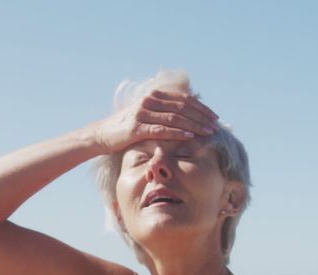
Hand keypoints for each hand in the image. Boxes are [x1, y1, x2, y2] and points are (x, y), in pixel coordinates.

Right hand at [87, 90, 220, 154]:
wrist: (102, 135)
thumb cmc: (126, 128)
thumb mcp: (145, 116)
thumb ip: (162, 113)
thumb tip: (184, 117)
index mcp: (154, 96)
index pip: (183, 99)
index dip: (201, 108)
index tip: (214, 116)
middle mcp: (149, 101)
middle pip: (182, 107)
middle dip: (201, 117)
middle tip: (215, 125)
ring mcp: (142, 113)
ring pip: (175, 118)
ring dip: (194, 125)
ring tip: (208, 132)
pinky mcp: (137, 127)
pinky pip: (161, 130)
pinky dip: (178, 133)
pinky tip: (190, 137)